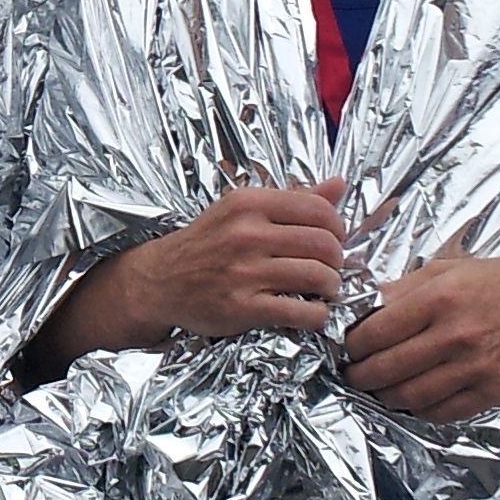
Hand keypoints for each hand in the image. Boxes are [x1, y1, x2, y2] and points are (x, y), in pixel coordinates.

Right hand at [110, 180, 349, 340]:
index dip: (338, 228)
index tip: (333, 240)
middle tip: (330, 267)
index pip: (319, 210)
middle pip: (324, 244)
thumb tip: (339, 185)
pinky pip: (301, 312)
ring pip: (318, 277)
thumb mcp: (242, 210)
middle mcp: (246, 234)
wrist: (160, 279)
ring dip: (331, 287)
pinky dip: (317, 315)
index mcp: (249, 203)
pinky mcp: (243, 307)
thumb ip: (292, 198)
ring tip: (323, 289)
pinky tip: (311, 311)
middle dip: (337, 260)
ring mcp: (244, 271)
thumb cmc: (206, 243)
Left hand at [345, 256, 499, 422]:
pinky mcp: (493, 392)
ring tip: (378, 388)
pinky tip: (411, 399)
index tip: (350, 346)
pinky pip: (443, 412)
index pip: (378, 331)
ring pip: (411, 395)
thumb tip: (368, 306)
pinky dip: (419, 410)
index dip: (354, 344)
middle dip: (361, 374)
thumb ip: (407, 287)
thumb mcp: (452, 268)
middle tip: (354, 373)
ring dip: (385, 396)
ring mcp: (476, 368)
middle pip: (388, 368)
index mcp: (442, 298)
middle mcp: (457, 335)